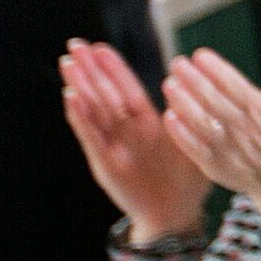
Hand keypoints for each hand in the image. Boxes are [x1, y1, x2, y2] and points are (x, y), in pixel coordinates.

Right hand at [59, 37, 208, 239]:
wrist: (176, 214)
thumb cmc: (186, 179)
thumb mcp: (191, 142)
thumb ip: (187, 116)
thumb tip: (187, 84)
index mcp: (147, 123)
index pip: (127, 89)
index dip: (114, 69)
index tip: (100, 48)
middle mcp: (126, 132)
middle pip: (105, 95)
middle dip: (90, 70)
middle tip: (74, 45)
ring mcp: (114, 146)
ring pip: (94, 111)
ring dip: (81, 87)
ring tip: (68, 65)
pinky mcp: (106, 164)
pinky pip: (92, 137)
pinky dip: (81, 118)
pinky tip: (71, 99)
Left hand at [163, 35, 260, 222]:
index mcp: (260, 108)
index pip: (231, 81)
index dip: (212, 66)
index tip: (198, 55)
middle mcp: (243, 126)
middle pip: (210, 97)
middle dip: (191, 78)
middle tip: (176, 64)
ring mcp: (228, 148)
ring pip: (199, 120)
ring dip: (181, 100)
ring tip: (168, 84)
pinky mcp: (216, 166)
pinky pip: (193, 147)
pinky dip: (180, 132)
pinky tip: (170, 116)